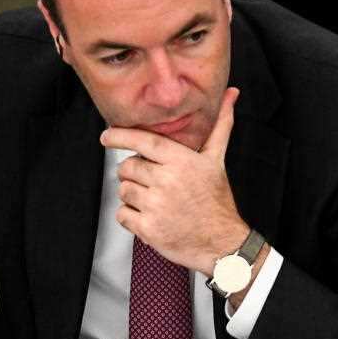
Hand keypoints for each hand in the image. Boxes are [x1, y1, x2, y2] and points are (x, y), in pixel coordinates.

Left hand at [100, 87, 248, 276]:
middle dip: (134, 173)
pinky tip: (149, 215)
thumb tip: (231, 94)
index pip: (143, 141)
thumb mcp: (216, 159)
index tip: (106, 136)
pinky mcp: (148, 229)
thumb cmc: (215, 201)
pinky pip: (122, 214)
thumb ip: (220, 125)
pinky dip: (130, 216)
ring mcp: (156, 206)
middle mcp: (167, 181)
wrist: (221, 243)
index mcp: (182, 161)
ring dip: (132, 195)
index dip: (120, 136)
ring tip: (154, 200)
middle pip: (128, 167)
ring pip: (123, 190)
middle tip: (152, 181)